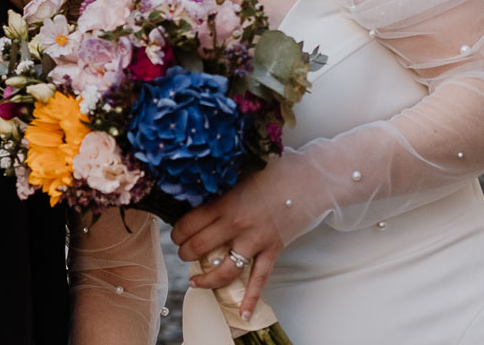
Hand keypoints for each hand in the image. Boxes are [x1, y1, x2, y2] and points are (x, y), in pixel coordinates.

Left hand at [170, 176, 283, 320]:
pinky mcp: (272, 250)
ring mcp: (254, 240)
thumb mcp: (238, 174)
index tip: (176, 234)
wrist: (308, 179)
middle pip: (199, 247)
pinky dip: (250, 298)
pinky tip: (242, 313)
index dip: (178, 232)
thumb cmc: (273, 171)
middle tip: (182, 253)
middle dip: (185, 253)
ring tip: (195, 281)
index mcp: (224, 203)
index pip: (189, 224)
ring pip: (224, 269)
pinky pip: (259, 279)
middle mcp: (236, 224)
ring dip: (205, 278)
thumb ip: (221, 188)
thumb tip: (198, 193)